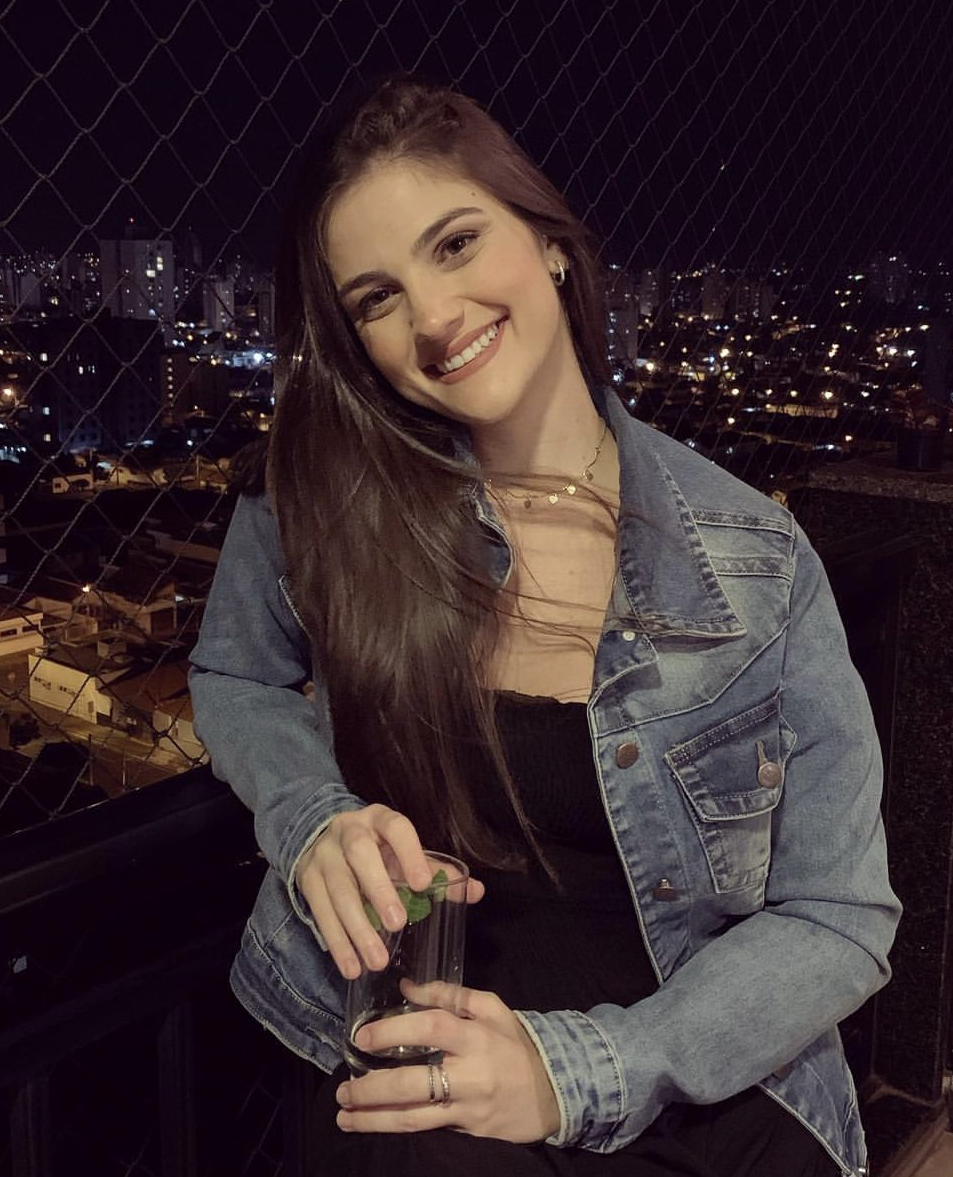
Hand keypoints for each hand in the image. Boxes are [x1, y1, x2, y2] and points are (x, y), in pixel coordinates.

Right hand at [295, 805, 483, 978]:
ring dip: (356, 927)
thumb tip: (476, 891)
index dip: (410, 853)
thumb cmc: (376, 849)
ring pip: (338, 889)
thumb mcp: (402, 852)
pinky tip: (351, 967)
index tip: (423, 884)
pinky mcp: (306, 880)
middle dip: (378, 889)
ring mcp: (324, 855)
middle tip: (397, 924)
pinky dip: (336, 942)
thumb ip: (436, 870)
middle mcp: (348, 831)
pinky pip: (320, 913)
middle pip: (360, 854)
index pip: (396, 828)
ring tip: (376, 961)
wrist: (321, 837)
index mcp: (379, 819)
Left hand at [335, 981, 560, 1142]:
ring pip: (414, 1118)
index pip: (429, 1028)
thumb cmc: (516, 1044)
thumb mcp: (491, 1008)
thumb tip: (406, 986)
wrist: (556, 1091)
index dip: (393, 1030)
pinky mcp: (470, 1134)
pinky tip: (374, 1128)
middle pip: (412, 1084)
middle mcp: (469, 1074)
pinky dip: (398, 1129)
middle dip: (371, 1089)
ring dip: (374, 1120)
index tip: (362, 1037)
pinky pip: (429, 1132)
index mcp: (475, 1036)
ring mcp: (468, 1109)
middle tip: (342, 1088)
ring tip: (345, 1116)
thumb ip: (450, 995)